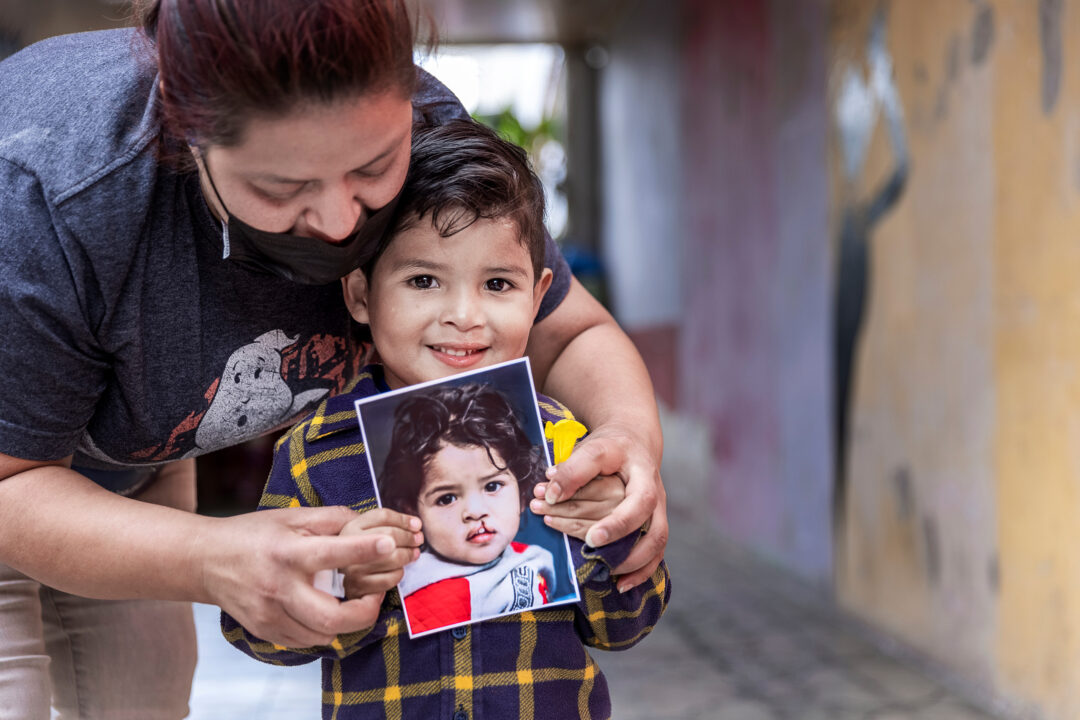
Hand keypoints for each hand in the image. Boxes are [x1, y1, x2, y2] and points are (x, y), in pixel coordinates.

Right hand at [200, 506, 401, 647]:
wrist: (205, 561)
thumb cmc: (251, 535)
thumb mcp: (290, 517)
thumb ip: (330, 519)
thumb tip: (367, 521)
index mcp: (287, 553)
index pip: (333, 554)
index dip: (364, 550)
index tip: (389, 544)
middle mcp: (279, 588)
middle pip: (333, 617)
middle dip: (367, 609)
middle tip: (377, 591)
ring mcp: (270, 615)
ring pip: (323, 634)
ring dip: (348, 620)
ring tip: (353, 599)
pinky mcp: (266, 631)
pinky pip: (307, 640)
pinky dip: (325, 628)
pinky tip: (326, 609)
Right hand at [339, 508, 422, 597]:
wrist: (342, 576)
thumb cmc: (363, 550)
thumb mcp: (369, 531)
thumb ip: (390, 524)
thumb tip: (415, 525)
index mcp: (352, 527)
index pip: (383, 516)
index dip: (404, 520)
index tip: (417, 525)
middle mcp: (349, 546)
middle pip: (389, 535)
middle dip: (409, 537)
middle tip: (418, 539)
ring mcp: (352, 567)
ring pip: (392, 557)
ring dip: (408, 555)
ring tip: (413, 554)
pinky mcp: (359, 586)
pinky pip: (389, 578)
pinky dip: (399, 573)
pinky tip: (398, 569)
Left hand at [541, 421, 667, 590]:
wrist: (632, 442)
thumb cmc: (611, 447)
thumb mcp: (593, 448)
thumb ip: (572, 470)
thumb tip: (551, 495)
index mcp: (645, 477)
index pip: (639, 503)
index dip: (617, 524)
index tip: (591, 539)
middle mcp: (657, 499)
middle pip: (644, 528)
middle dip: (612, 543)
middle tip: (583, 548)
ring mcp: (657, 515)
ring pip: (652, 544)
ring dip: (627, 561)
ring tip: (601, 571)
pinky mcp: (652, 527)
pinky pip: (654, 555)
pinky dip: (640, 572)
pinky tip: (620, 584)